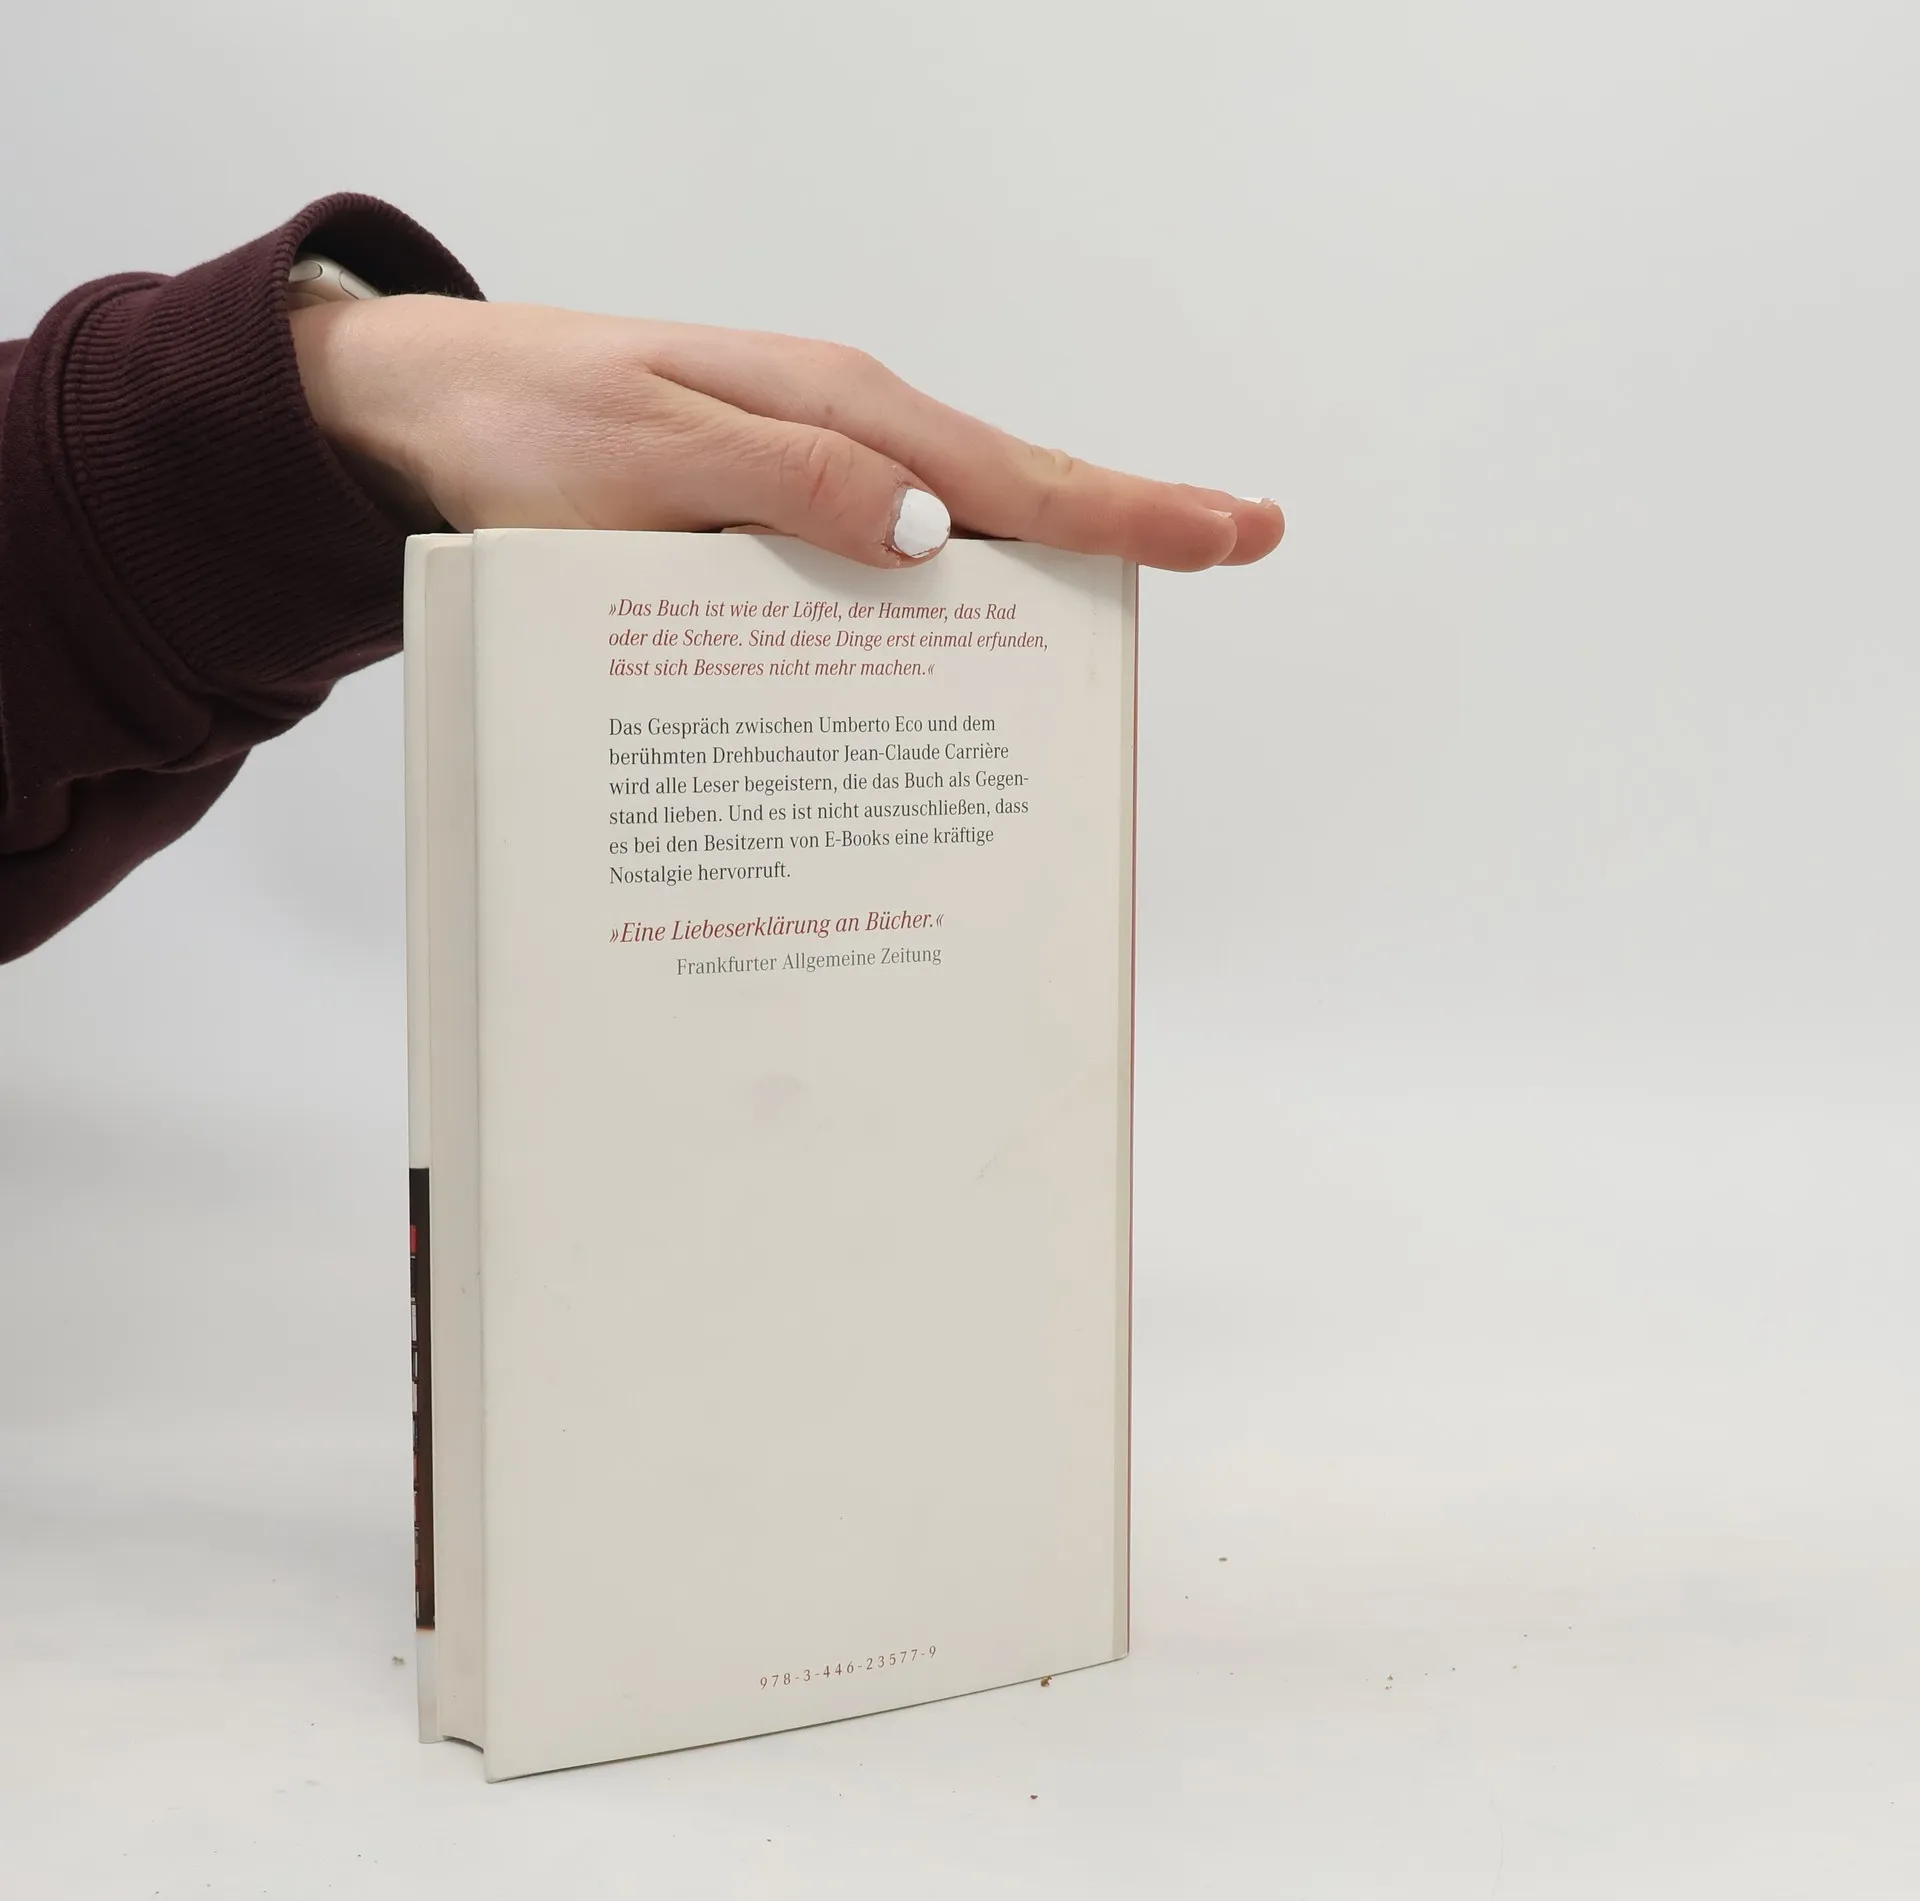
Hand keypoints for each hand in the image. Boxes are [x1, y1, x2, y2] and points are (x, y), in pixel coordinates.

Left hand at [290, 296, 1283, 571]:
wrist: (421, 407)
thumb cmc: (523, 426)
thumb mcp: (647, 452)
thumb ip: (786, 484)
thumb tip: (931, 535)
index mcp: (835, 411)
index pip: (1009, 475)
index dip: (1128, 510)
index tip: (1232, 530)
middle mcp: (841, 436)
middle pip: (1012, 496)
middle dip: (1124, 531)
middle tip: (1231, 545)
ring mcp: (811, 471)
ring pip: (957, 532)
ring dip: (1043, 571)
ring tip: (1127, 613)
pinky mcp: (771, 511)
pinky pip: (884, 558)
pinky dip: (945, 595)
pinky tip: (964, 638)